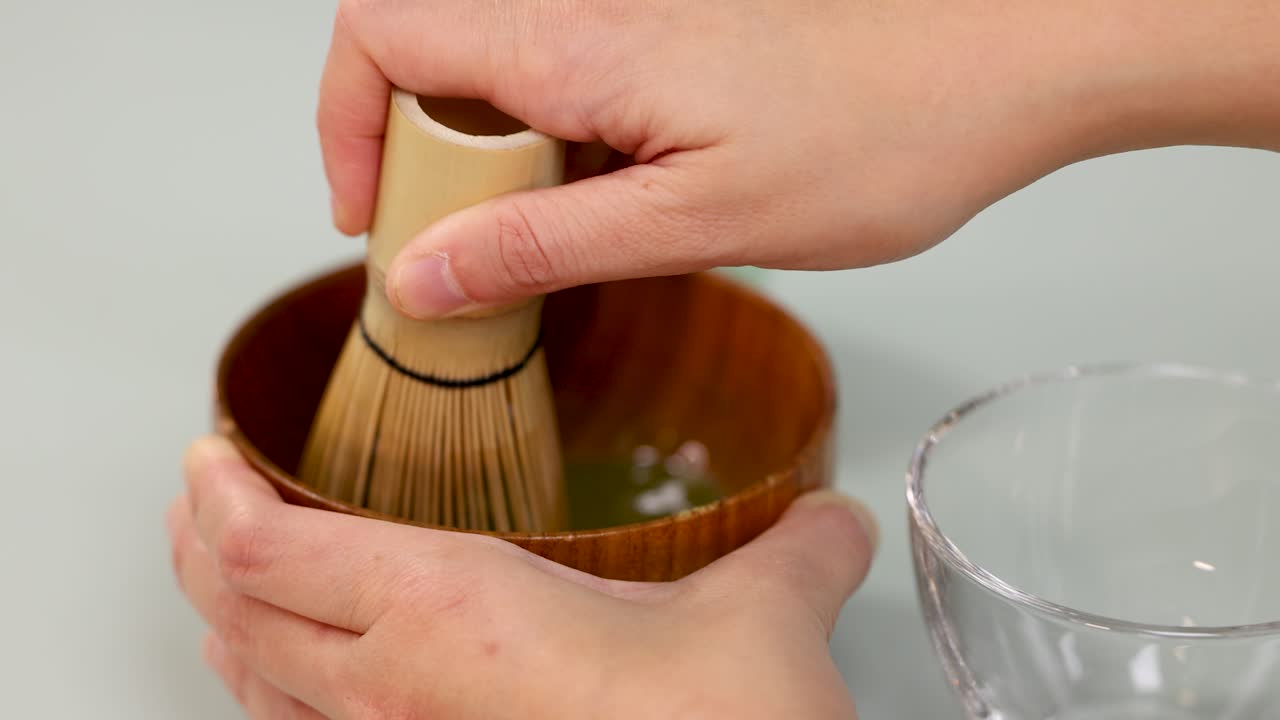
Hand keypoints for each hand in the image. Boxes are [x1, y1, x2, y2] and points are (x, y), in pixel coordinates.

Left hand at [168, 435, 878, 718]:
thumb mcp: (761, 621)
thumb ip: (797, 551)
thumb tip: (835, 521)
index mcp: (447, 611)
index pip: (268, 546)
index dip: (217, 496)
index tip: (209, 455)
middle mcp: (396, 692)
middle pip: (232, 611)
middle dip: (199, 547)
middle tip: (200, 501)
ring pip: (252, 685)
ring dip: (224, 621)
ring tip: (225, 579)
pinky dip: (273, 694)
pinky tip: (300, 688)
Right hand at [318, 0, 1278, 318]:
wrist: (999, 70)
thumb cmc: (880, 135)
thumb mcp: (699, 220)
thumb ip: (550, 246)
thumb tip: (425, 274)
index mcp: (577, 46)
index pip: (385, 35)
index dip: (343, 121)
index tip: (373, 219)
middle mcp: (589, 20)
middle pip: (426, 58)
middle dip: (409, 160)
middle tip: (456, 255)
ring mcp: (629, 33)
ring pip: (494, 82)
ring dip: (483, 171)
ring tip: (532, 255)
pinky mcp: (669, 58)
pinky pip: (563, 97)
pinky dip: (548, 165)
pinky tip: (602, 224)